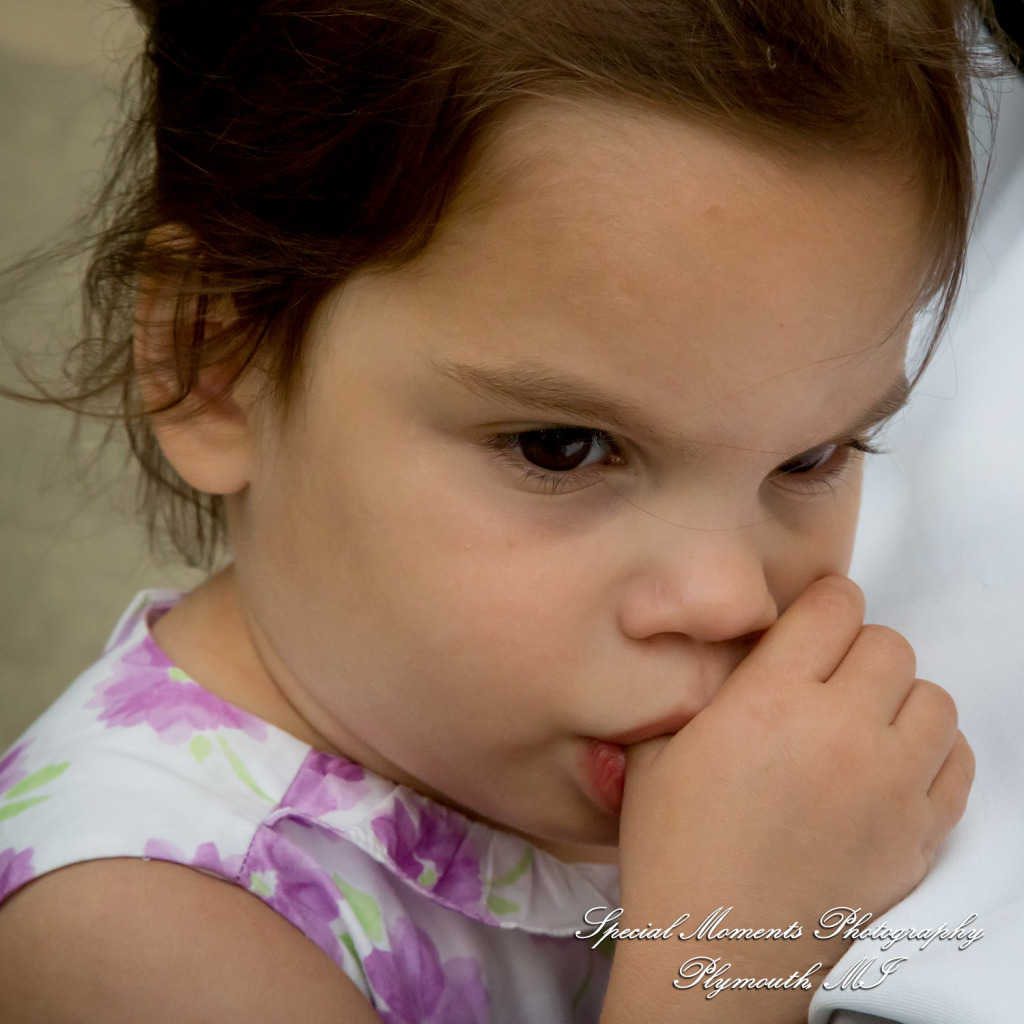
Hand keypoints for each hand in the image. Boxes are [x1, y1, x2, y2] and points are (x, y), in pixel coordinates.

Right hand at [601, 575, 973, 1021]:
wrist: (720, 946)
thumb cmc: (675, 847)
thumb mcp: (658, 750)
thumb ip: (699, 689)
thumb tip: (733, 655)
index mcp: (768, 700)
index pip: (834, 607)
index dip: (823, 605)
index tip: (810, 625)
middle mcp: (840, 731)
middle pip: (890, 645)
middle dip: (858, 650)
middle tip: (828, 681)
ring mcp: (890, 784)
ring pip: (933, 697)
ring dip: (899, 699)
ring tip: (862, 724)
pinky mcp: (920, 832)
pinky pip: (958, 760)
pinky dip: (933, 751)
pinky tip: (891, 767)